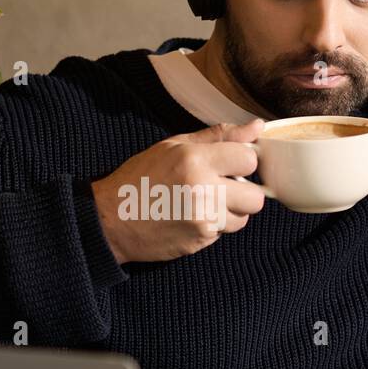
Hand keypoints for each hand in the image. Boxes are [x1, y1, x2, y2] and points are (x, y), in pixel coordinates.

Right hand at [90, 120, 267, 264]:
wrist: (110, 219)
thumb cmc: (140, 178)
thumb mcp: (174, 146)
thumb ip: (218, 137)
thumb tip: (257, 127)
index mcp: (195, 159)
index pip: (249, 159)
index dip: (243, 162)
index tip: (231, 164)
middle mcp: (202, 190)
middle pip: (256, 197)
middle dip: (244, 193)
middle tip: (224, 188)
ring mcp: (202, 219)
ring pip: (242, 219)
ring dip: (230, 212)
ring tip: (204, 203)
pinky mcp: (199, 241)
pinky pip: (223, 233)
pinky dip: (213, 226)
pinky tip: (191, 217)